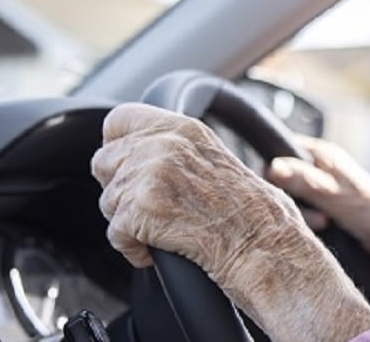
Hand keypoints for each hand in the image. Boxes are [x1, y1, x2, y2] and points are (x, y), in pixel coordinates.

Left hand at [91, 103, 369, 341]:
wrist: (266, 246)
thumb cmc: (252, 213)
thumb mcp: (215, 158)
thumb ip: (175, 149)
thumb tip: (137, 153)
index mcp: (182, 127)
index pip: (118, 119)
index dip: (117, 146)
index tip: (126, 166)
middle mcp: (163, 144)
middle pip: (104, 162)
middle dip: (121, 189)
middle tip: (152, 208)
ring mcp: (150, 175)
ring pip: (108, 202)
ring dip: (129, 223)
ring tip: (164, 229)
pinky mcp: (141, 210)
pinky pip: (114, 234)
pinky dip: (133, 249)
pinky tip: (159, 249)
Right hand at [267, 135, 369, 242]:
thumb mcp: (333, 194)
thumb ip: (303, 181)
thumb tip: (272, 167)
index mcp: (322, 154)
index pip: (280, 149)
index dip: (272, 168)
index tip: (277, 190)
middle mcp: (320, 168)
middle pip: (283, 179)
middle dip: (291, 199)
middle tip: (313, 213)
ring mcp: (323, 189)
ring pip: (294, 199)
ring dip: (302, 215)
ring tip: (324, 223)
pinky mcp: (326, 209)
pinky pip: (304, 214)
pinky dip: (309, 224)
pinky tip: (323, 230)